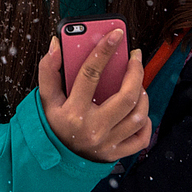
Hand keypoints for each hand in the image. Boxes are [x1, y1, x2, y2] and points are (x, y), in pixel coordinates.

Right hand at [38, 30, 150, 162]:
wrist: (55, 158)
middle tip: (135, 57)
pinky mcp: (116, 154)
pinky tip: (139, 109)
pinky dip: (145, 121)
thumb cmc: (53, 123)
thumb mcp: (46, 98)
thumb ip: (48, 70)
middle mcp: (93, 129)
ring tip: (137, 82)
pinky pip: (141, 138)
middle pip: (125, 97)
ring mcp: (107, 144)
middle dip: (135, 72)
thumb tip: (57, 44)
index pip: (90, 75)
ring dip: (142, 95)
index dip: (104, 51)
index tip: (116, 33)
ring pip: (137, 116)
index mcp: (73, 112)